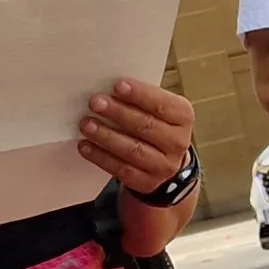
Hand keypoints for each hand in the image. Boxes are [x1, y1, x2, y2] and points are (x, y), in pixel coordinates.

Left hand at [77, 76, 196, 194]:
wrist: (164, 162)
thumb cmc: (156, 126)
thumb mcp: (158, 110)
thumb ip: (141, 100)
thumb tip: (109, 90)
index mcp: (183, 117)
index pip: (162, 105)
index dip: (140, 95)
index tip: (118, 86)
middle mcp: (177, 142)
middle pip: (145, 126)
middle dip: (118, 113)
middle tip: (95, 103)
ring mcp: (164, 166)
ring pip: (133, 149)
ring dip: (106, 135)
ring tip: (86, 124)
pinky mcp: (146, 182)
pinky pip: (121, 169)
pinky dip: (101, 157)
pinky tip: (85, 146)